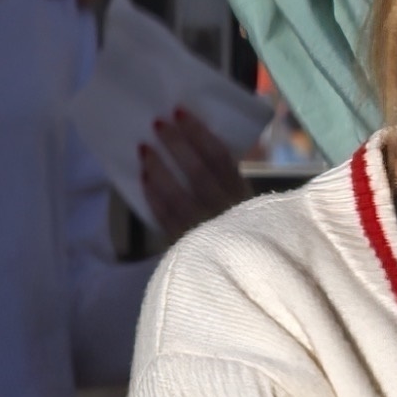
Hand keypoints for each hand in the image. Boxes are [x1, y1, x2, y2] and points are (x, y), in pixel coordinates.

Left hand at [137, 109, 248, 241]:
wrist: (243, 283)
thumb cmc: (248, 238)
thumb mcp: (252, 209)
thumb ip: (232, 183)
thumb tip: (202, 148)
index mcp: (243, 198)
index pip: (220, 158)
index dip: (198, 133)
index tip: (180, 113)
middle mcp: (224, 213)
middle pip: (197, 172)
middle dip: (176, 144)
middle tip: (157, 123)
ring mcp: (203, 232)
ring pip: (177, 195)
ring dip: (158, 168)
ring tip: (144, 149)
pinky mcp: (186, 249)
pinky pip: (166, 219)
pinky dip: (153, 198)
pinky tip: (144, 180)